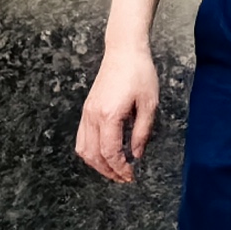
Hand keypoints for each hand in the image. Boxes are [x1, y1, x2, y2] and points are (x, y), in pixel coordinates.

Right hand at [75, 41, 158, 185]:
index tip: (131, 175)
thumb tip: (136, 154)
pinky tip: (103, 154)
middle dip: (108, 171)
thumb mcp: (149, 104)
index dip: (120, 168)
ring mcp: (87, 113)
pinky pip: (82, 137)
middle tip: (124, 178)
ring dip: (97, 164)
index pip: (110, 152)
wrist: (124, 51)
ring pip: (83, 149)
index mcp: (109, 116)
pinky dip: (90, 151)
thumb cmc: (139, 73)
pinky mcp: (87, 109)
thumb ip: (142, 132)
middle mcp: (93, 116)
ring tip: (113, 170)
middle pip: (94, 155)